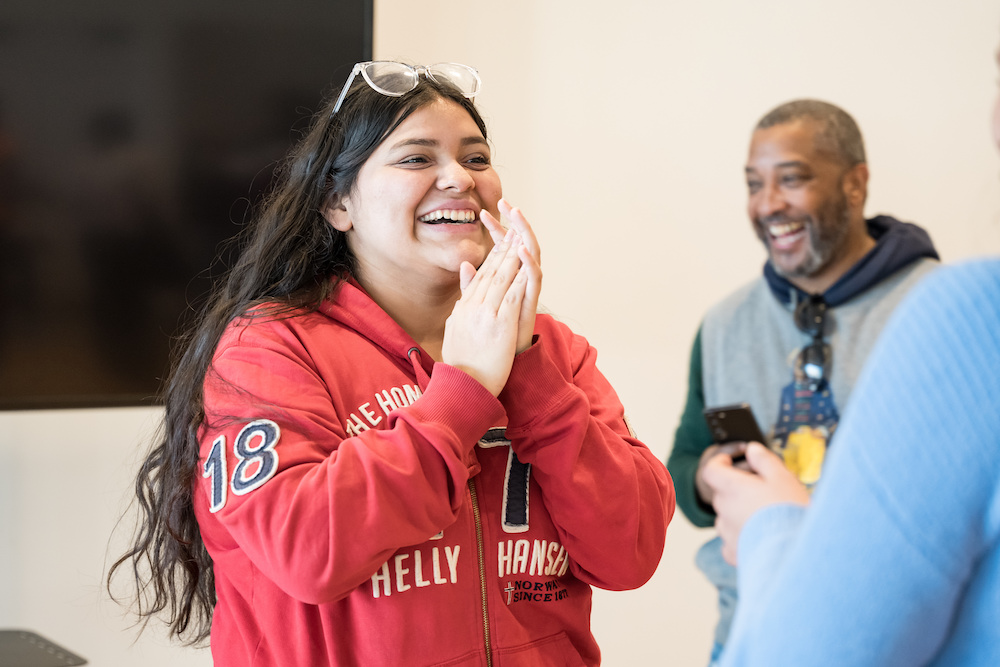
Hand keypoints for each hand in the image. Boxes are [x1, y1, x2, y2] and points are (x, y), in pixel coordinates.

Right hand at [441, 226, 527, 395]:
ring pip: (502, 278)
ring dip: (513, 256)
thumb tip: (464, 277)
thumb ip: (462, 301)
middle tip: (513, 227)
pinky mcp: (500, 324)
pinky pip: (512, 295)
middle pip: (491, 271)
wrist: (463, 386)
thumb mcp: (455, 327)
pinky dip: (520, 278)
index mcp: (464, 308)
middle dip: (504, 248)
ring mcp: (487, 314)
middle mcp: (474, 307)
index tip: (501, 240)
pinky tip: (526, 264)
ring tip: (521, 238)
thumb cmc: (461, 362)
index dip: (493, 256)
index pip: (480, 276)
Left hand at [481, 199, 540, 353]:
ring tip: (517, 214)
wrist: (500, 364)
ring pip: (530, 255)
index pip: (501, 248)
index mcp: (506, 281)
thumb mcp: (478, 306)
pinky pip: (533, 278)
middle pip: (517, 245)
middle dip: (512, 222)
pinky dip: (528, 262)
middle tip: (505, 200)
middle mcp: (519, 282)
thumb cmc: (491, 337)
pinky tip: (520, 248)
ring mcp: (527, 290)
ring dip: (524, 233)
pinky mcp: (532, 302)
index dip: (494, 229)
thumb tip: (465, 265)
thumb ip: (472, 285)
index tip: (483, 211)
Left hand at [702, 443, 810, 565]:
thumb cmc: (789, 512)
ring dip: (738, 513)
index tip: (729, 460)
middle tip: (763, 491)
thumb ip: (764, 461)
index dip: (719, 462)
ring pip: (726, 518)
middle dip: (737, 489)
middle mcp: (723, 510)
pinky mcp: (733, 553)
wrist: (796, 553)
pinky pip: (730, 542)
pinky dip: (741, 537)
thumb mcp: (782, 478)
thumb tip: (751, 449)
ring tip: (766, 517)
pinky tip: (760, 538)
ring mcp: (726, 534)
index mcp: (732, 488)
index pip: (711, 470)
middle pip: (722, 494)